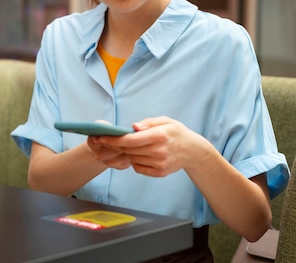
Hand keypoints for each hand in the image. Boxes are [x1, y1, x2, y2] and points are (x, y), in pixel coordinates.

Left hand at [91, 116, 207, 176]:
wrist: (193, 151)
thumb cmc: (176, 133)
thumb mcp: (165, 121)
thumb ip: (147, 123)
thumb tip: (132, 127)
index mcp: (158, 136)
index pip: (130, 140)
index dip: (113, 140)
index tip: (101, 138)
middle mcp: (158, 151)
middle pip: (128, 150)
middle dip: (115, 146)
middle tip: (105, 141)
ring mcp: (159, 163)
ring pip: (132, 159)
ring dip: (127, 153)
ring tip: (128, 146)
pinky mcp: (160, 173)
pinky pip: (138, 168)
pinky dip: (135, 162)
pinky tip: (139, 155)